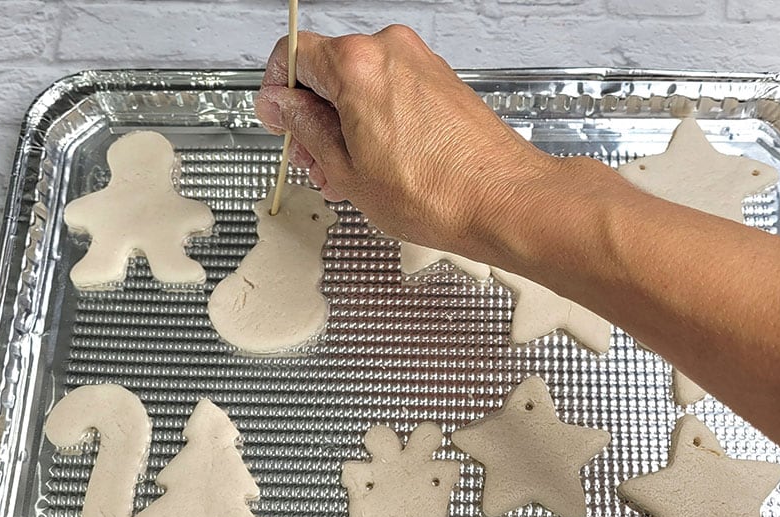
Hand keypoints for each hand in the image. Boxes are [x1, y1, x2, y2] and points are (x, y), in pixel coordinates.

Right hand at [255, 25, 565, 256]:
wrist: (503, 201)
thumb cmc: (439, 192)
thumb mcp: (346, 170)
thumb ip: (304, 129)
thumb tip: (282, 107)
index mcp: (357, 64)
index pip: (292, 55)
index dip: (277, 93)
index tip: (279, 122)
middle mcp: (390, 51)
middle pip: (327, 70)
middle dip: (312, 117)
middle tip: (314, 160)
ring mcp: (420, 63)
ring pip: (359, 83)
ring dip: (343, 124)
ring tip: (349, 173)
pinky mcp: (441, 81)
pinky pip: (390, 90)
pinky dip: (375, 120)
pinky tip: (379, 164)